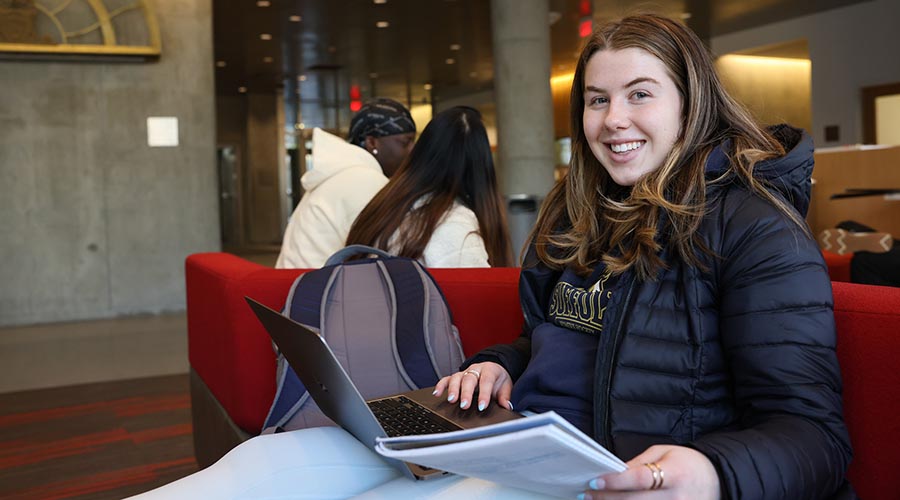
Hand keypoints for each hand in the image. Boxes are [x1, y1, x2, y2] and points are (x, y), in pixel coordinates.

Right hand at [432, 362, 512, 411]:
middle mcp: (476, 369)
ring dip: (453, 389)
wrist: (494, 369)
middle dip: (466, 393)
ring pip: (456, 378)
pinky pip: (447, 379)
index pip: (486, 381)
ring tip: (451, 400)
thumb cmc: (498, 379)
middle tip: (464, 405)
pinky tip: (437, 393)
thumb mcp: (506, 386)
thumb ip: (505, 396)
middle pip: (469, 379)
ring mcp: (465, 372)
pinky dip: (441, 385)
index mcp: (489, 370)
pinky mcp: (457, 376)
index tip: (482, 406)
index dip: (484, 394)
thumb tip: (507, 406)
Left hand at [580, 445, 719, 499]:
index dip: (615, 481)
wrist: (720, 480)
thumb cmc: (688, 463)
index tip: (594, 482)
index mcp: (675, 473)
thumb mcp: (664, 452)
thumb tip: (612, 472)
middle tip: (585, 495)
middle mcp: (677, 497)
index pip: (640, 479)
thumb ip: (639, 463)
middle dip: (606, 499)